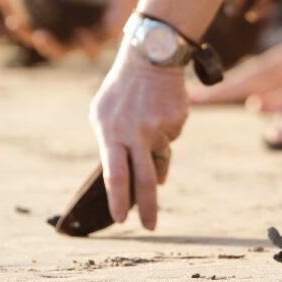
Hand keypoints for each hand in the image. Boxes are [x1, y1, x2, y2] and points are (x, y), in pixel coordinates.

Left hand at [89, 44, 188, 229]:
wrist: (152, 55)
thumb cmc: (121, 88)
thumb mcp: (103, 113)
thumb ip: (111, 144)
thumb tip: (128, 176)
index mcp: (113, 132)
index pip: (115, 174)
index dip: (118, 200)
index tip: (121, 220)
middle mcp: (137, 133)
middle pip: (144, 180)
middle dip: (148, 207)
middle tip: (150, 227)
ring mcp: (161, 127)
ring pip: (161, 154)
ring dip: (155, 146)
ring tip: (147, 117)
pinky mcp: (179, 120)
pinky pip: (172, 136)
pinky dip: (166, 128)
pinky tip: (159, 108)